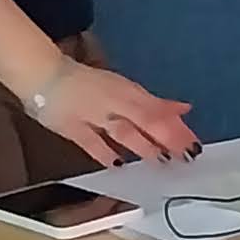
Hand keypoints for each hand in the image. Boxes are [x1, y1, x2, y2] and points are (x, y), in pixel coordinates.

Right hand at [35, 60, 193, 167]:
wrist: (44, 74)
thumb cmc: (90, 84)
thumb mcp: (125, 90)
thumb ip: (154, 103)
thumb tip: (184, 109)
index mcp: (129, 92)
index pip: (159, 111)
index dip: (177, 128)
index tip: (195, 146)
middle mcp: (114, 103)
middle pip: (146, 120)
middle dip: (167, 138)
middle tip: (186, 156)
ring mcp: (92, 114)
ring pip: (121, 130)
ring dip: (143, 145)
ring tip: (160, 160)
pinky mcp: (70, 126)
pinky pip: (89, 141)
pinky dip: (103, 152)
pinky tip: (117, 165)